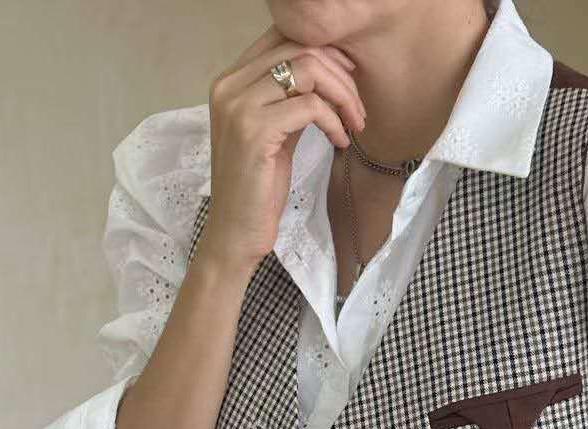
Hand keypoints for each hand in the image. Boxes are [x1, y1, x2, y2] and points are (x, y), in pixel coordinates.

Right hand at [198, 24, 366, 272]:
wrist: (235, 233)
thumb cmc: (257, 188)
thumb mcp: (274, 133)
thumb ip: (288, 99)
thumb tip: (328, 72)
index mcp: (230, 80)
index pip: (281, 37)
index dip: (323, 50)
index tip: (348, 78)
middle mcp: (229, 85)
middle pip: (298, 48)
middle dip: (340, 74)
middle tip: (358, 106)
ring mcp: (239, 107)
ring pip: (308, 71)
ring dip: (342, 94)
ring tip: (355, 123)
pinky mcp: (254, 132)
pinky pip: (309, 107)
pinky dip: (334, 121)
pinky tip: (341, 141)